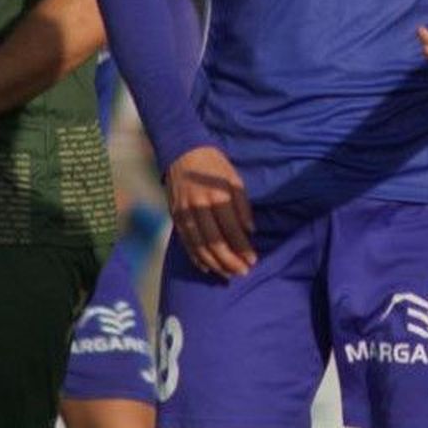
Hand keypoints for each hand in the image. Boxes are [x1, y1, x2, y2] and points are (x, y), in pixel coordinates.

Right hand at [166, 145, 256, 278]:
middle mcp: (198, 206)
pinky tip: (207, 267)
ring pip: (198, 246)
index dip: (242, 248)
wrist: (182, 152)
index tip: (253, 260)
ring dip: (214, 263)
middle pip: (214, 242)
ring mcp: (184, 213)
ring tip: (227, 274)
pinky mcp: (174, 216)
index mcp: (216, 195)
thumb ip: (243, 206)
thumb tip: (250, 231)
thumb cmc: (215, 166)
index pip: (231, 230)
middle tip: (242, 272)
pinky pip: (185, 242)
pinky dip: (196, 257)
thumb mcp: (235, 179)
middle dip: (229, 261)